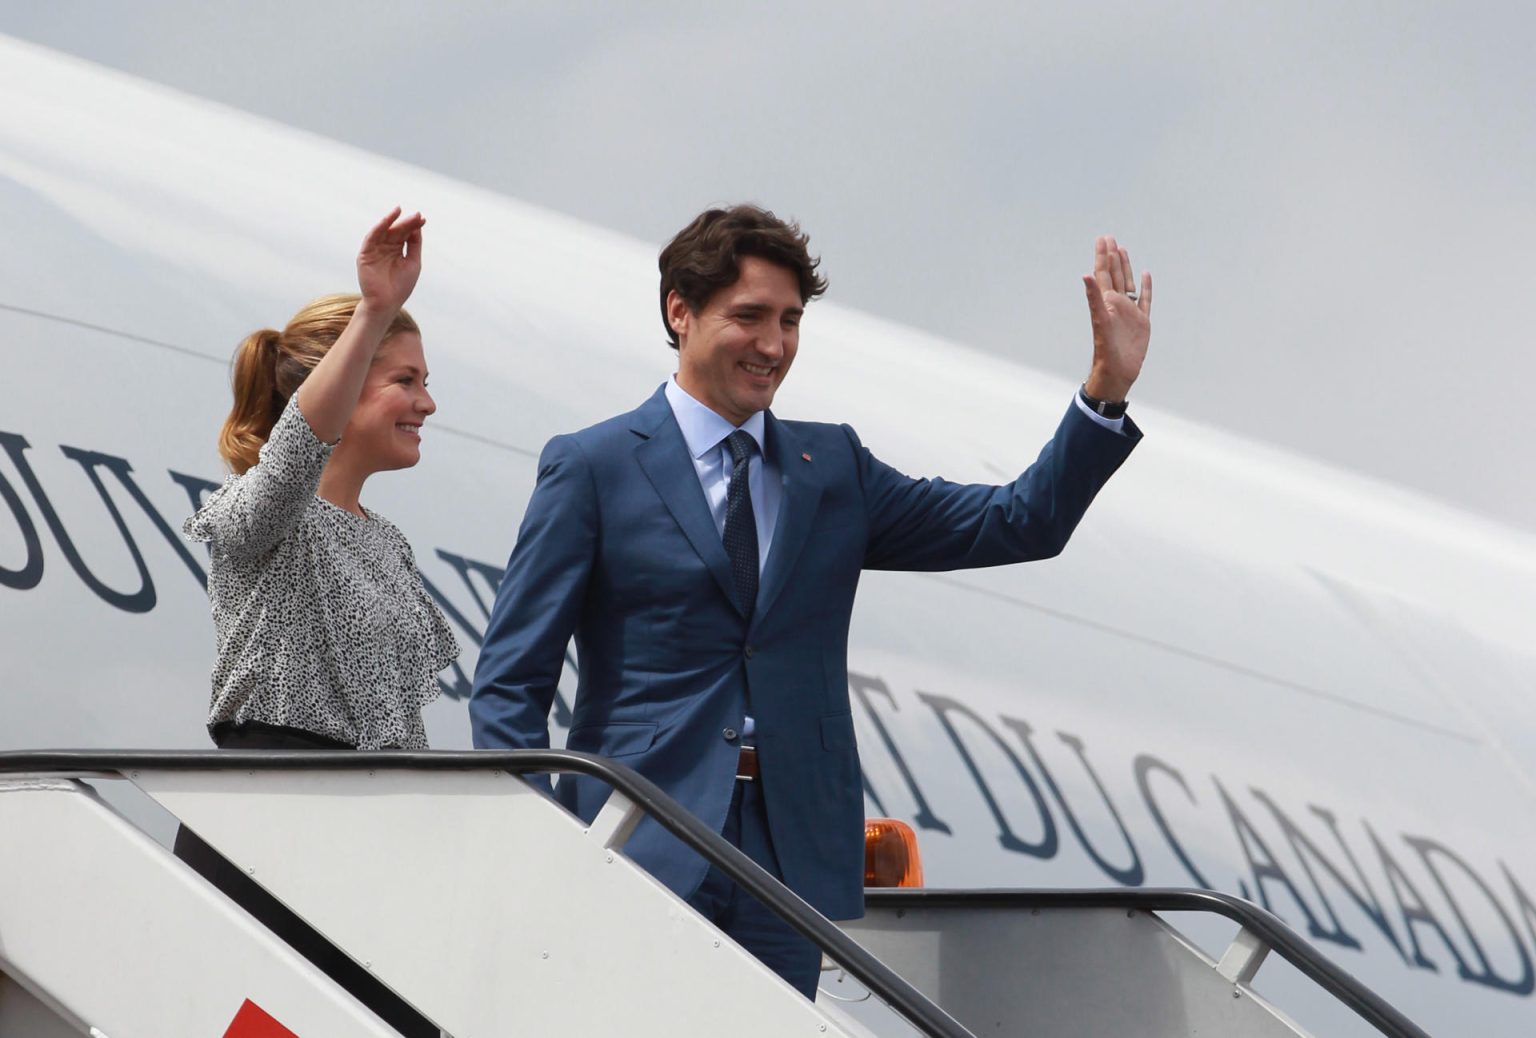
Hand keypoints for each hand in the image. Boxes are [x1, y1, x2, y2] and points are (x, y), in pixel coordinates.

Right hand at [356, 207, 424, 314]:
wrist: (387, 303)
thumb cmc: (401, 286)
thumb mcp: (413, 262)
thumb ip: (415, 245)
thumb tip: (418, 226)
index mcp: (397, 250)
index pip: (406, 234)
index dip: (413, 226)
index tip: (422, 218)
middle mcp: (385, 248)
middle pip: (396, 231)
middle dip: (406, 222)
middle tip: (416, 215)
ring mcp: (375, 250)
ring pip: (383, 231)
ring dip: (390, 220)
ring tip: (399, 211)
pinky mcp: (365, 254)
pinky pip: (371, 238)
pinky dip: (378, 228)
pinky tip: (387, 221)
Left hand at [1081, 235, 1150, 401]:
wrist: (1117, 371)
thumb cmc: (1105, 349)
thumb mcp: (1100, 320)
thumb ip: (1093, 297)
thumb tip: (1085, 274)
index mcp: (1105, 301)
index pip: (1102, 273)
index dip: (1102, 256)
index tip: (1103, 239)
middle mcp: (1116, 304)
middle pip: (1114, 274)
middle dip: (1111, 256)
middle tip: (1109, 238)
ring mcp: (1129, 312)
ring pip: (1128, 283)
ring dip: (1125, 267)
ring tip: (1122, 250)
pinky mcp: (1141, 321)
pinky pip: (1145, 299)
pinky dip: (1146, 287)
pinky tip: (1146, 275)